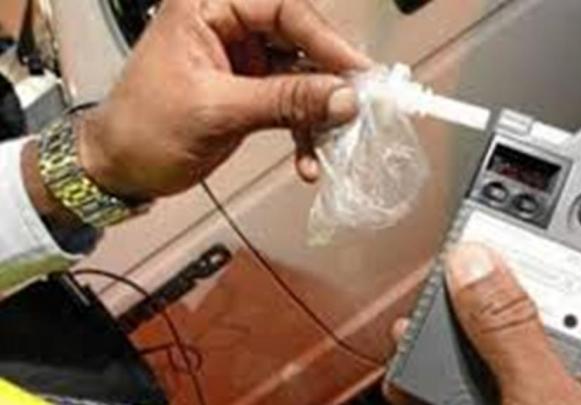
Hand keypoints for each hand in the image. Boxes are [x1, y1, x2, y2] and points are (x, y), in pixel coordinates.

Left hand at [75, 0, 370, 199]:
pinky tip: (309, 161)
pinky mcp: (251, 91)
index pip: (282, 7)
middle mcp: (229, 26)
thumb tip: (345, 98)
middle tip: (357, 107)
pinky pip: (292, 103)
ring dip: (320, 112)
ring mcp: (243, 60)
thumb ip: (284, 101)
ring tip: (335, 141)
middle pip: (299, 38)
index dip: (324, 38)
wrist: (119, 170)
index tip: (357, 72)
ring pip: (301, 74)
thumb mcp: (217, 111)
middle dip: (328, 78)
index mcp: (207, 6)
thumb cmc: (145, 130)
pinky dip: (305, 131)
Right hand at [386, 244, 580, 404]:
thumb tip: (478, 266)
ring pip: (486, 365)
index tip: (511, 229)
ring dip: (445, 343)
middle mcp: (576, 395)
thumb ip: (515, 337)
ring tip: (412, 325)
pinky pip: (461, 398)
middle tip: (443, 272)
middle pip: (526, 326)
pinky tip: (405, 377)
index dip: (555, 261)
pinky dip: (431, 387)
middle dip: (478, 301)